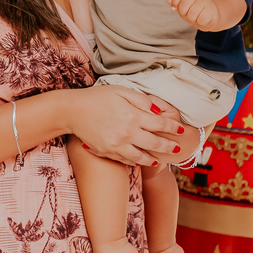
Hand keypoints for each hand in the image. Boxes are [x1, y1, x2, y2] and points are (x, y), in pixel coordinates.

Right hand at [69, 84, 185, 167]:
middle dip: (168, 146)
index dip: (173, 127)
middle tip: (177, 149)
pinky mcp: (107, 152)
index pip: (160, 124)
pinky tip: (140, 161)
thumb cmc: (97, 97)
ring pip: (141, 157)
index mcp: (133, 116)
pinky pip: (125, 160)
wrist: (72, 111)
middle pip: (155, 143)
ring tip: (160, 159)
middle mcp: (127, 133)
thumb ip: (141, 100)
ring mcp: (117, 145)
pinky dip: (135, 162)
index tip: (181, 129)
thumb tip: (158, 111)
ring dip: (153, 158)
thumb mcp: (121, 91)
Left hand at [165, 0, 221, 28]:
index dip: (175, 2)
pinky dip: (199, 22)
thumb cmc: (194, 11)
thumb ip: (174, 1)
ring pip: (192, 14)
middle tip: (189, 13)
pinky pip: (200, 20)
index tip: (176, 8)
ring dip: (192, 19)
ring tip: (196, 16)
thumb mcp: (182, 6)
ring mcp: (205, 2)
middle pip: (184, 4)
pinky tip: (202, 19)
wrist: (211, 17)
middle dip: (184, 12)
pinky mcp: (211, 11)